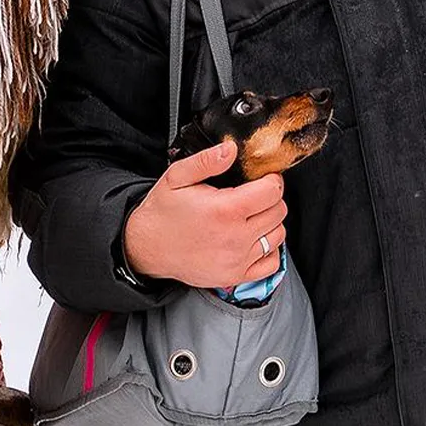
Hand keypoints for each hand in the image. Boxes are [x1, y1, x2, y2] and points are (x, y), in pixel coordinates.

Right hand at [122, 139, 286, 287]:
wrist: (147, 247)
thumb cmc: (162, 212)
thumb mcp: (177, 177)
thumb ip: (206, 161)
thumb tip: (230, 149)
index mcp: (224, 209)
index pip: (272, 192)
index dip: (271, 180)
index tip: (263, 178)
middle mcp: (235, 236)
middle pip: (279, 212)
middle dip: (271, 199)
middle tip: (254, 195)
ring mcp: (238, 259)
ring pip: (278, 236)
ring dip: (270, 223)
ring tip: (251, 216)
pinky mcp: (236, 275)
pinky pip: (272, 263)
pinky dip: (269, 250)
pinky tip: (253, 239)